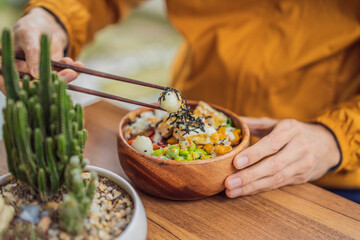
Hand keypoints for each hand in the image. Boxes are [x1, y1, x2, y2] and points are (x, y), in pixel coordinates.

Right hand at [0, 7, 80, 93]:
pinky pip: (61, 76)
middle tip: (71, 74)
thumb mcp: (29, 36)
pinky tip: (79, 64)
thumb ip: (32, 54)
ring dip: (66, 77)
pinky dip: (70, 71)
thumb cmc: (30, 28)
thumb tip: (36, 74)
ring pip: (51, 83)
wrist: (44, 25)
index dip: (27, 90)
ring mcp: (38, 78)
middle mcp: (21, 77)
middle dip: (55, 81)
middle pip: (37, 86)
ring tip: (76, 69)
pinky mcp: (51, 76)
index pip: (13, 86)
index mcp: (7, 69)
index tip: (44, 87)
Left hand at [225, 117, 340, 197]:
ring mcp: (303, 164)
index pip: (272, 143)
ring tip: (231, 191)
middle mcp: (300, 147)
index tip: (236, 162)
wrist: (328, 144)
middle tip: (228, 183)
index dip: (254, 154)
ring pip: (276, 178)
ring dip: (252, 187)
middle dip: (249, 176)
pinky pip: (278, 185)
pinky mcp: (302, 177)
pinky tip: (244, 191)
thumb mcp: (278, 122)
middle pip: (274, 165)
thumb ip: (255, 123)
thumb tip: (233, 121)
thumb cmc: (295, 132)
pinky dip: (260, 189)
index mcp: (291, 129)